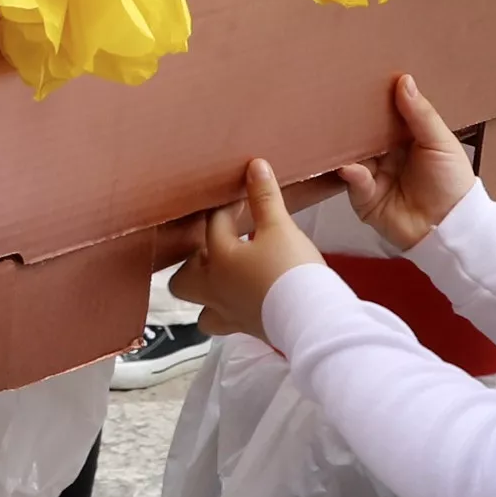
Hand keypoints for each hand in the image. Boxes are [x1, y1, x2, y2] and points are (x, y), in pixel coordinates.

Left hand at [168, 160, 322, 345]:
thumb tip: (256, 166)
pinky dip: (229, 312)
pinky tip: (245, 301)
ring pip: (200, 310)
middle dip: (193, 263)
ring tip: (224, 280)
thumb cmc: (292, 271)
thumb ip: (265, 198)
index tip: (244, 200)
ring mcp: (229, 314)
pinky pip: (225, 324)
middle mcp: (215, 290)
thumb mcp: (280, 227)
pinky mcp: (247, 330)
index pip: (215, 225)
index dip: (229, 209)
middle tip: (216, 249)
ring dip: (206, 295)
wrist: (312, 317)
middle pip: (183, 280)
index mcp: (219, 259)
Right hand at [336, 74, 476, 253]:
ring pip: (352, 154)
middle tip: (338, 101)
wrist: (449, 228)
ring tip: (337, 131)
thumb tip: (404, 81)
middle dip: (353, 121)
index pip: (385, 114)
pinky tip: (351, 165)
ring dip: (347, 146)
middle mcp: (386, 154)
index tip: (361, 79)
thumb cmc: (452, 183)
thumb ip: (420, 114)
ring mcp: (373, 174)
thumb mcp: (440, 142)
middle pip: (363, 132)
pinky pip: (352, 180)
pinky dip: (350, 172)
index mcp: (406, 138)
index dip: (375, 99)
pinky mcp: (363, 197)